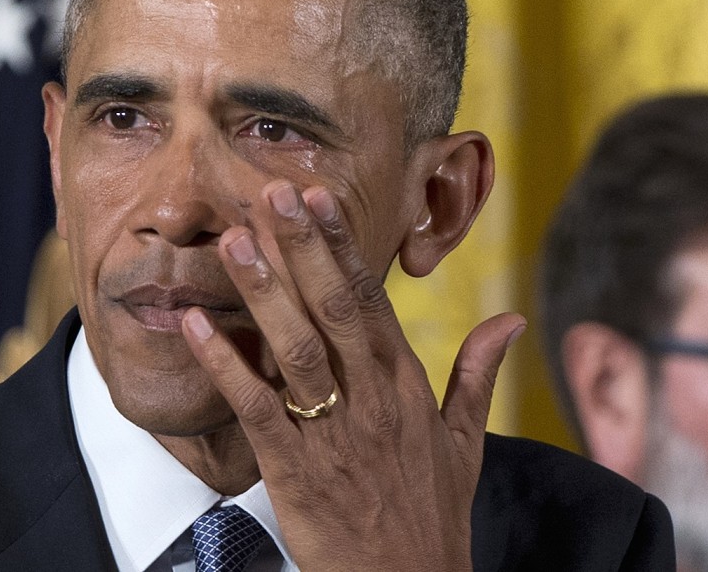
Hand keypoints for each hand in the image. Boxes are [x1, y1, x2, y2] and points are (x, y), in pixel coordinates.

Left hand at [182, 180, 524, 570]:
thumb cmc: (431, 515)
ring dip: (263, 291)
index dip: (341, 246)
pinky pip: (256, 407)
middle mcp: (373, 399)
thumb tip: (510, 321)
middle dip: (301, 247)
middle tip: (271, 193)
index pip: (371, 299)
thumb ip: (479, 376)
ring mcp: (334, 432)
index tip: (316, 198)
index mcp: (407, 385)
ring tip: (234, 240)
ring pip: (295, 347)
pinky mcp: (295, 469)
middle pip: (333, 308)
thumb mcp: (466, 443)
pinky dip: (225, 363)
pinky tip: (197, 324)